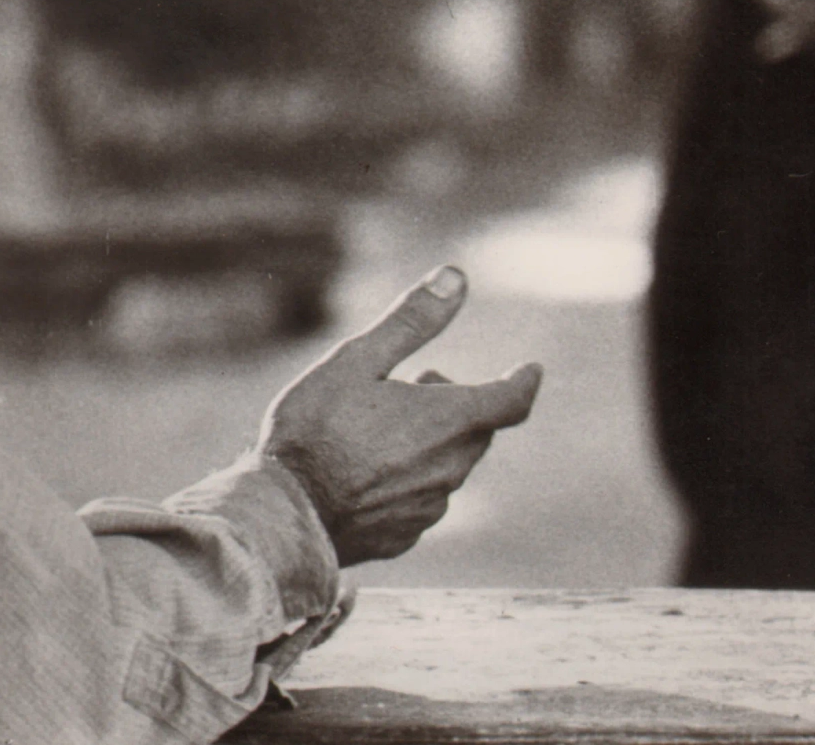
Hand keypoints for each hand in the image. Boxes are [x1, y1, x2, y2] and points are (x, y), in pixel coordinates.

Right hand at [256, 266, 542, 565]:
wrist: (284, 514)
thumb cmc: (315, 428)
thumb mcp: (358, 359)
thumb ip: (412, 321)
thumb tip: (456, 277)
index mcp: (450, 421)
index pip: (511, 401)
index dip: (524, 382)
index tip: (530, 370)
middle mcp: (451, 468)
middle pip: (476, 431)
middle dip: (458, 406)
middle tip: (416, 386)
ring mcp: (429, 508)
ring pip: (449, 466)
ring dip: (432, 443)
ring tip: (383, 429)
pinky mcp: (404, 536)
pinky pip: (421, 500)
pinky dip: (409, 480)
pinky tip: (366, 473)